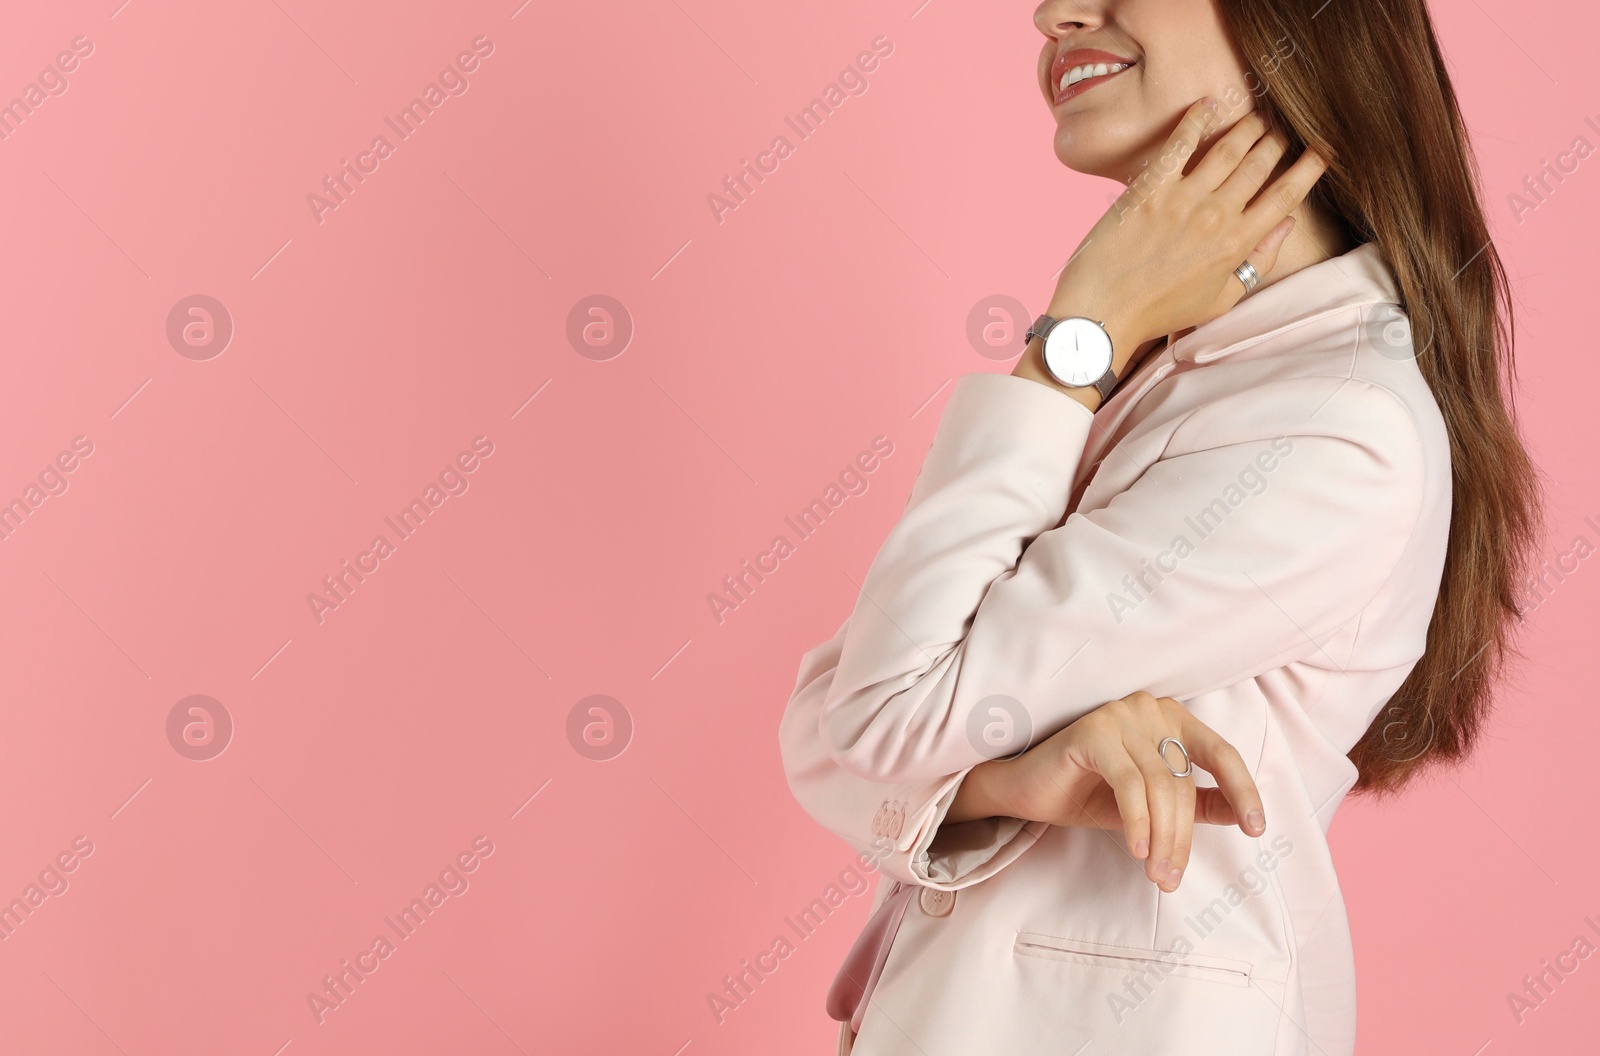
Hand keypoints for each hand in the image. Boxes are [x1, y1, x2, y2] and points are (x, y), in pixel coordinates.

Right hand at [963, 691, 1265, 891]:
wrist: (1026, 790)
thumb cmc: (1088, 793)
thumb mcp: (1150, 805)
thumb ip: (1195, 805)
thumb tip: (1241, 818)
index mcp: (1171, 719)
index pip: (1220, 753)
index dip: (1242, 791)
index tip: (1257, 830)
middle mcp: (1149, 708)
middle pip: (1184, 781)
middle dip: (1183, 837)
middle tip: (1172, 879)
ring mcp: (1121, 715)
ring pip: (1160, 786)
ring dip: (1162, 838)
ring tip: (1157, 874)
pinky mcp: (1093, 731)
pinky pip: (1130, 784)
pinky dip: (1137, 822)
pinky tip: (1136, 849)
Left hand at [1047, 98, 1329, 360]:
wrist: (1103, 311)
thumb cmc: (1159, 311)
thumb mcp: (1220, 299)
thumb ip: (1258, 262)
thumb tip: (1285, 225)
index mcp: (1238, 244)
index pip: (1287, 196)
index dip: (1310, 167)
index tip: (1322, 149)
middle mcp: (1217, 216)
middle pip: (1261, 164)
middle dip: (1278, 141)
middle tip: (1282, 129)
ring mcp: (1183, 199)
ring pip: (1229, 148)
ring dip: (1248, 126)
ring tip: (1257, 116)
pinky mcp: (1150, 188)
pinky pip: (1180, 143)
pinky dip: (1196, 119)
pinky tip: (1208, 104)